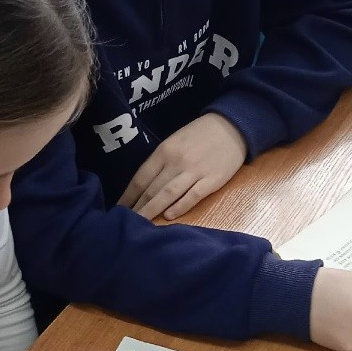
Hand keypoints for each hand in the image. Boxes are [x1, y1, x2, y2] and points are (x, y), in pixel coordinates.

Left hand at [118, 114, 246, 220]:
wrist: (232, 126)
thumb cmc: (200, 135)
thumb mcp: (175, 141)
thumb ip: (161, 162)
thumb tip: (144, 185)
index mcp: (165, 151)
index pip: (141, 178)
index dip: (128, 196)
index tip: (119, 209)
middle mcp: (176, 161)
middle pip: (152, 189)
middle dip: (137, 207)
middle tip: (126, 222)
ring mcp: (195, 171)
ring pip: (168, 194)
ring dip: (153, 210)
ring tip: (141, 224)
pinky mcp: (212, 180)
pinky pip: (193, 196)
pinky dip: (180, 207)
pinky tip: (169, 216)